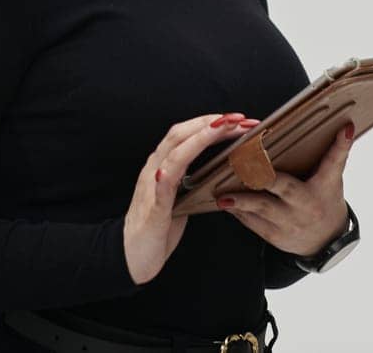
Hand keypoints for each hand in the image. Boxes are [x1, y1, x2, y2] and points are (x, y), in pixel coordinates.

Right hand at [123, 112, 260, 284]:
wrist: (132, 255)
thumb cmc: (158, 226)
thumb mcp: (178, 196)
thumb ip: (190, 178)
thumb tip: (217, 167)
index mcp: (163, 166)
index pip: (186, 134)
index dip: (210, 122)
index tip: (238, 119)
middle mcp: (155, 170)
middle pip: (180, 135)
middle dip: (211, 123)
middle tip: (240, 118)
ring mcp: (153, 188)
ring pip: (173, 154)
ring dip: (199, 139)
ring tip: (222, 128)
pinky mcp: (154, 210)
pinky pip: (162, 189)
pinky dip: (169, 174)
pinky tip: (176, 167)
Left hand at [218, 122, 353, 256]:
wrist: (327, 241)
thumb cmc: (325, 201)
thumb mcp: (332, 178)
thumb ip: (335, 154)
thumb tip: (345, 126)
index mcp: (324, 187)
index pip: (332, 163)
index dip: (338, 146)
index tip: (340, 130)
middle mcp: (306, 205)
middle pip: (284, 187)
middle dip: (263, 176)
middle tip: (243, 165)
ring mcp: (290, 222)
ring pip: (262, 208)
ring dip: (241, 199)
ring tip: (223, 193)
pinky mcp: (275, 235)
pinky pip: (252, 222)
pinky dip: (238, 211)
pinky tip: (225, 201)